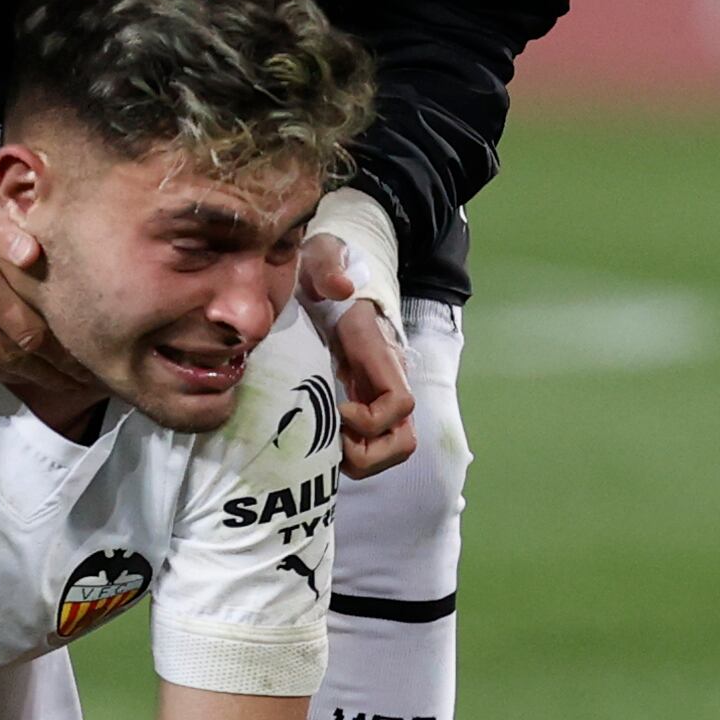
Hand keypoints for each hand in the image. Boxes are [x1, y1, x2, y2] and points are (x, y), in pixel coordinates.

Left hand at [303, 235, 413, 475]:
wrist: (324, 279)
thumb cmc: (321, 273)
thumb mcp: (320, 258)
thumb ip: (328, 266)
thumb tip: (340, 288)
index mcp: (378, 355)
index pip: (400, 402)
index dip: (371, 419)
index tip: (336, 406)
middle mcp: (386, 383)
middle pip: (404, 441)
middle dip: (367, 454)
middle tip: (328, 438)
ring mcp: (376, 399)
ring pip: (390, 451)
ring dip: (358, 462)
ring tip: (321, 443)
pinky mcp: (361, 407)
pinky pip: (369, 449)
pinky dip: (346, 457)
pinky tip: (316, 439)